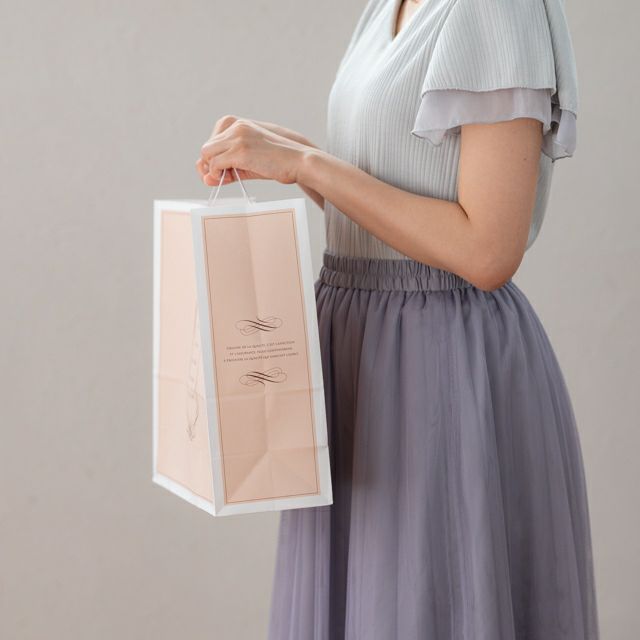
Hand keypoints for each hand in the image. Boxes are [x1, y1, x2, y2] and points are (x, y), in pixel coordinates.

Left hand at [196, 115, 311, 186]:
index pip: (211, 141)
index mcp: (237, 124)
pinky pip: (215, 164)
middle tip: (225, 177)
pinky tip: (230, 178)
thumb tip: (205, 177)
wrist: (298, 161)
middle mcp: (235, 126)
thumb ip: (227, 168)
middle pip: (206, 148)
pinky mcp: (240, 151)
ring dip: (215, 171)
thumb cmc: (276, 162)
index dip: (215, 158)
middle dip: (212, 165)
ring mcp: (237, 137)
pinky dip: (218, 174)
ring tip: (229, 178)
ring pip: (207, 156)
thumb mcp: (248, 162)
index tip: (224, 170)